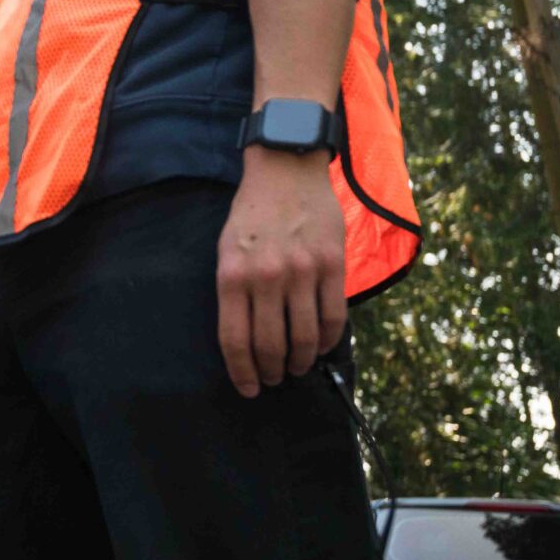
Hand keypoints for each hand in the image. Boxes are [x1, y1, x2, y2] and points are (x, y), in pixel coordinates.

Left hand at [215, 149, 347, 397]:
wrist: (285, 171)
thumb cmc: (251, 214)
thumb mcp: (226, 250)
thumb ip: (234, 292)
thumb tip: (246, 339)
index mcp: (232, 275)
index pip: (235, 340)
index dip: (242, 372)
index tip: (249, 388)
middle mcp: (265, 277)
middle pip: (270, 345)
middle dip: (271, 371)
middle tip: (273, 379)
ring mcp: (301, 271)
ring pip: (304, 337)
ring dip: (300, 361)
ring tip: (296, 367)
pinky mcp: (331, 265)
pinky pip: (333, 316)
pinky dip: (327, 340)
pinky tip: (320, 347)